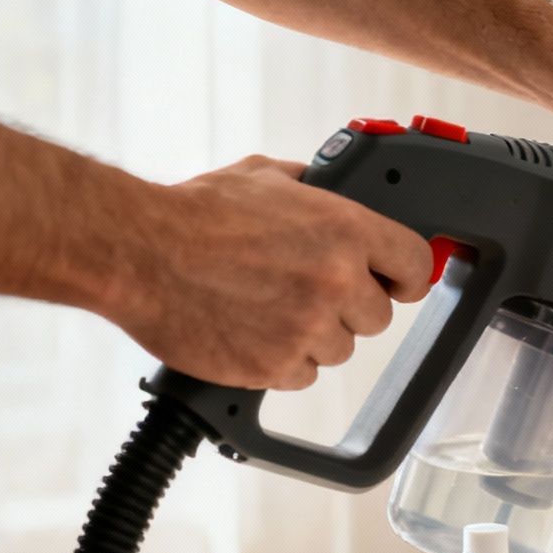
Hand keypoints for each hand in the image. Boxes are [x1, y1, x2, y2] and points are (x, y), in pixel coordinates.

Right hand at [110, 156, 433, 389]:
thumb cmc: (193, 213)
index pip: (415, 265)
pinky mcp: (275, 366)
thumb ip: (312, 188)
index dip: (405, 277)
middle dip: (350, 308)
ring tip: (269, 309)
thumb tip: (330, 187)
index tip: (395, 283)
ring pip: (341, 349)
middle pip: (378, 317)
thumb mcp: (265, 176)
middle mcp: (336, 282)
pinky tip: (252, 333)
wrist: (137, 252)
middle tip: (308, 293)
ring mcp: (307, 328)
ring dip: (314, 336)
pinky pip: (302, 376)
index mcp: (346, 230)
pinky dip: (281, 362)